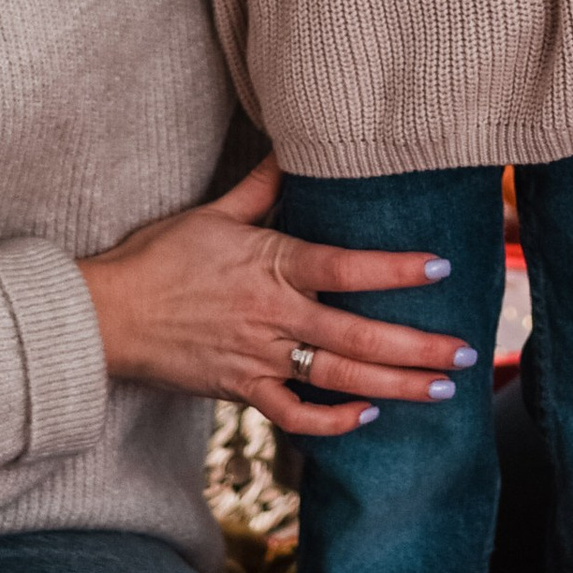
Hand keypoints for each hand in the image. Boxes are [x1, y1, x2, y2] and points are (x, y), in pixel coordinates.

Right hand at [77, 154, 475, 438]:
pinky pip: (294, 416)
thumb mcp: (211, 214)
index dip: (394, 270)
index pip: (344, 267)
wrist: (106, 316)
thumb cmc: (158, 258)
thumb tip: (291, 149)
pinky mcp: (240, 391)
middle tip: (465, 354)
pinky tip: (366, 417)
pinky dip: (332, 423)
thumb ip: (260, 187)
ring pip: (337, 381)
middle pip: (356, 338)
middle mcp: (271, 316)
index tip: (439, 269)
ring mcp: (258, 359)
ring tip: (439, 391)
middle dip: (416, 349)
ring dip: (394, 388)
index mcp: (269, 266)